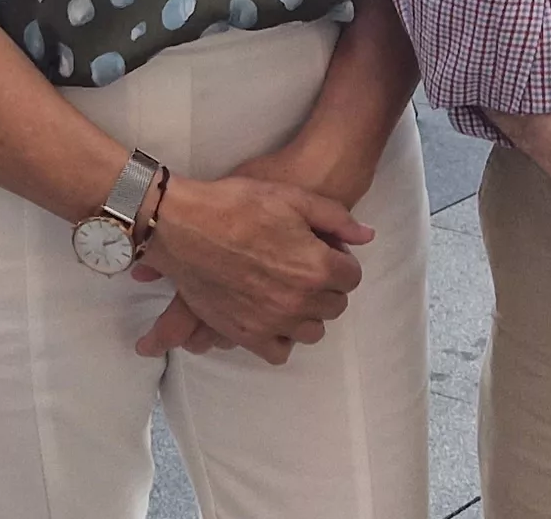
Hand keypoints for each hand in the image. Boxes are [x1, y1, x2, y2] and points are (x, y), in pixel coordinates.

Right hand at [140, 173, 369, 364]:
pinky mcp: (245, 334)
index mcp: (316, 266)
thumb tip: (367, 236)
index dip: (341, 261)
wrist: (183, 225)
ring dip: (308, 313)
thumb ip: (336, 218)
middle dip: (327, 287)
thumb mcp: (292, 198)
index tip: (326, 253)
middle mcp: (299, 301)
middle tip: (306, 268)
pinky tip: (273, 317)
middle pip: (335, 306)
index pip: (352, 277)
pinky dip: (281, 338)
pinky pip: (278, 352)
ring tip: (290, 293)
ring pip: (312, 331)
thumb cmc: (237, 204)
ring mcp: (272, 322)